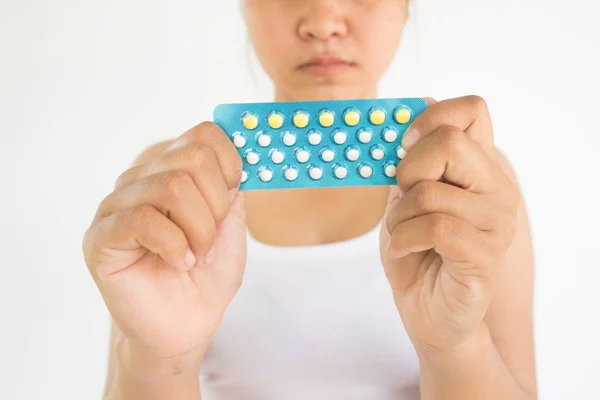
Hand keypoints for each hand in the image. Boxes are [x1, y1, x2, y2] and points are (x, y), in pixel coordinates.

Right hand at [82, 122, 245, 366]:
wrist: (183, 327)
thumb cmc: (206, 278)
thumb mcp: (232, 230)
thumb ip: (231, 192)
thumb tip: (233, 159)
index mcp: (172, 172)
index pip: (202, 134)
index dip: (229, 161)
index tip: (235, 193)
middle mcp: (141, 180)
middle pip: (191, 158)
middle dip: (216, 204)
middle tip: (212, 239)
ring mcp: (116, 206)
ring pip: (170, 187)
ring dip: (199, 229)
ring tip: (196, 256)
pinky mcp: (100, 237)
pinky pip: (142, 219)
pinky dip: (174, 244)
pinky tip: (178, 263)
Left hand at [379, 96, 520, 354]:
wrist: (428, 312)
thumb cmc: (417, 252)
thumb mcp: (406, 197)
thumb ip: (415, 159)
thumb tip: (423, 100)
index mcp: (479, 169)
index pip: (472, 110)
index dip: (430, 119)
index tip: (406, 146)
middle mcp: (497, 190)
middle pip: (450, 142)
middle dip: (408, 170)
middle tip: (404, 199)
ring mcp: (497, 224)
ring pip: (430, 192)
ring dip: (399, 216)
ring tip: (403, 234)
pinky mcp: (485, 257)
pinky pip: (434, 228)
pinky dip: (404, 238)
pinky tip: (404, 250)